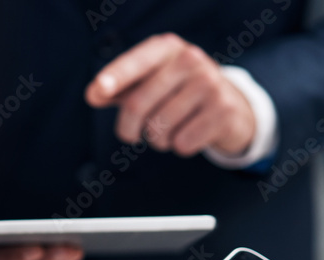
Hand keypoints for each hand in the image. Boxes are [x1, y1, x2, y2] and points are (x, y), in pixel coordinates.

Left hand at [85, 33, 255, 156]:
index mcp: (167, 49)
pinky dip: (179, 147)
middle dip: (128, 129)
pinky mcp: (224, 111)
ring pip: (159, 128)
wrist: (230, 105)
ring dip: (157, 140)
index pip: (135, 63)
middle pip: (138, 104)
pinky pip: (182, 143)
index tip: (97, 91)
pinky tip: (190, 134)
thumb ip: (118, 89)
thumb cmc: (178, 94)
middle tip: (130, 136)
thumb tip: (93, 95)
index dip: (115, 78)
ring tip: (168, 131)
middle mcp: (190, 59)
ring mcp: (210, 84)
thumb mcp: (149, 84)